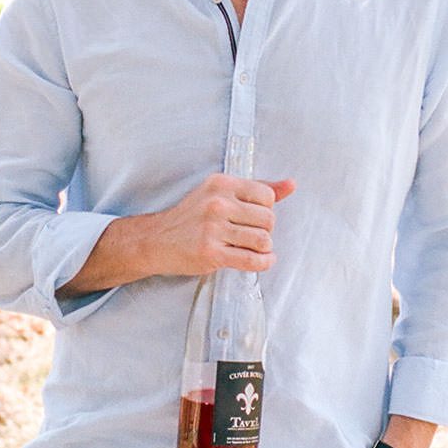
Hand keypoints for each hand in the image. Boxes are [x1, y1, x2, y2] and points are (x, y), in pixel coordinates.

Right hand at [149, 172, 294, 276]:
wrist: (156, 240)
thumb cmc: (191, 217)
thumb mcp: (219, 193)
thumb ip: (256, 188)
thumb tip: (291, 184)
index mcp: (221, 184)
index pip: (266, 196)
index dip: (266, 209)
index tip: (254, 218)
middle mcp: (217, 203)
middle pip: (268, 219)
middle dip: (266, 231)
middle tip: (252, 235)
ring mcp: (213, 228)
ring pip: (263, 240)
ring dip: (263, 248)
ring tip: (253, 248)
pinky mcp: (211, 253)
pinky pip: (251, 260)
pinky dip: (262, 263)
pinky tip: (261, 260)